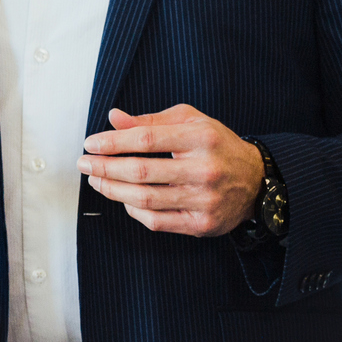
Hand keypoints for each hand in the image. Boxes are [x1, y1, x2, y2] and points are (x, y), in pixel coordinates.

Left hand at [80, 104, 263, 236]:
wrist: (257, 181)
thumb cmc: (216, 146)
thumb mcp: (191, 122)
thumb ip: (151, 121)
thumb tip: (113, 118)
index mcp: (201, 138)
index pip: (146, 139)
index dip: (112, 142)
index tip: (90, 144)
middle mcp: (205, 169)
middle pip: (141, 171)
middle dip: (104, 167)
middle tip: (84, 164)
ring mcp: (205, 200)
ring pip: (145, 199)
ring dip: (112, 190)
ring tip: (96, 181)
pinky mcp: (203, 223)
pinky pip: (157, 221)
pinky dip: (133, 210)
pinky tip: (122, 199)